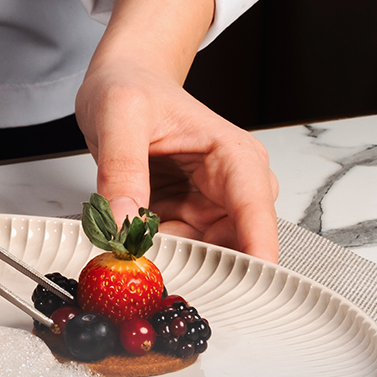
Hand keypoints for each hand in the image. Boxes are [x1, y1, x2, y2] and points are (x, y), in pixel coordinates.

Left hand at [76, 0, 280, 262]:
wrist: (123, 80)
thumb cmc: (131, 86)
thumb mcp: (119, 116)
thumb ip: (121, 168)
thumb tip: (122, 222)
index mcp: (235, 159)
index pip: (257, 218)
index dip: (256, 260)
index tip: (247, 296)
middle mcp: (233, 189)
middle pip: (232, 251)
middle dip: (198, 272)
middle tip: (152, 282)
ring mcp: (211, 209)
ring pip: (202, 260)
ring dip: (169, 267)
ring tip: (129, 258)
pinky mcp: (187, 222)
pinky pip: (177, 254)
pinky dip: (154, 259)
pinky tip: (128, 250)